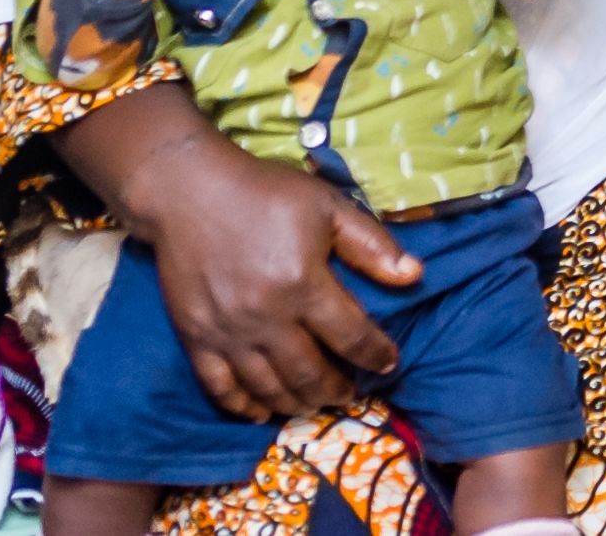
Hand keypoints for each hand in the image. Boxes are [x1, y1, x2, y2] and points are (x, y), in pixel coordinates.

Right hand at [107, 124, 418, 417]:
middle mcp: (266, 318)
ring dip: (297, 403)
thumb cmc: (267, 195)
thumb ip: (372, 245)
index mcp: (303, 284)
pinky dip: (243, 407)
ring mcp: (227, 333)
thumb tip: (415, 276)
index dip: (375, 355)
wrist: (191, 193)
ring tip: (316, 403)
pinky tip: (261, 411)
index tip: (388, 364)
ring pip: (268, 388)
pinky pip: (220, 388)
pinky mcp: (195, 338)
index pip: (351, 337)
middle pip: (310, 373)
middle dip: (337, 389)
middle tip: (351, 392)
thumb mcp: (329, 207)